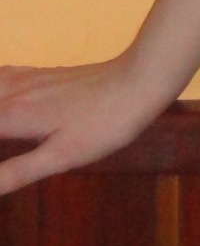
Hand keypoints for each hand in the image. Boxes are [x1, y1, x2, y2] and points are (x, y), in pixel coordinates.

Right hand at [0, 56, 171, 195]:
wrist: (139, 80)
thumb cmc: (103, 124)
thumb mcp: (61, 157)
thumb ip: (16, 171)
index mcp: (12, 114)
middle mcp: (12, 91)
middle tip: (3, 143)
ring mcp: (26, 79)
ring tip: (2, 133)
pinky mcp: (40, 74)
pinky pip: (0, 77)